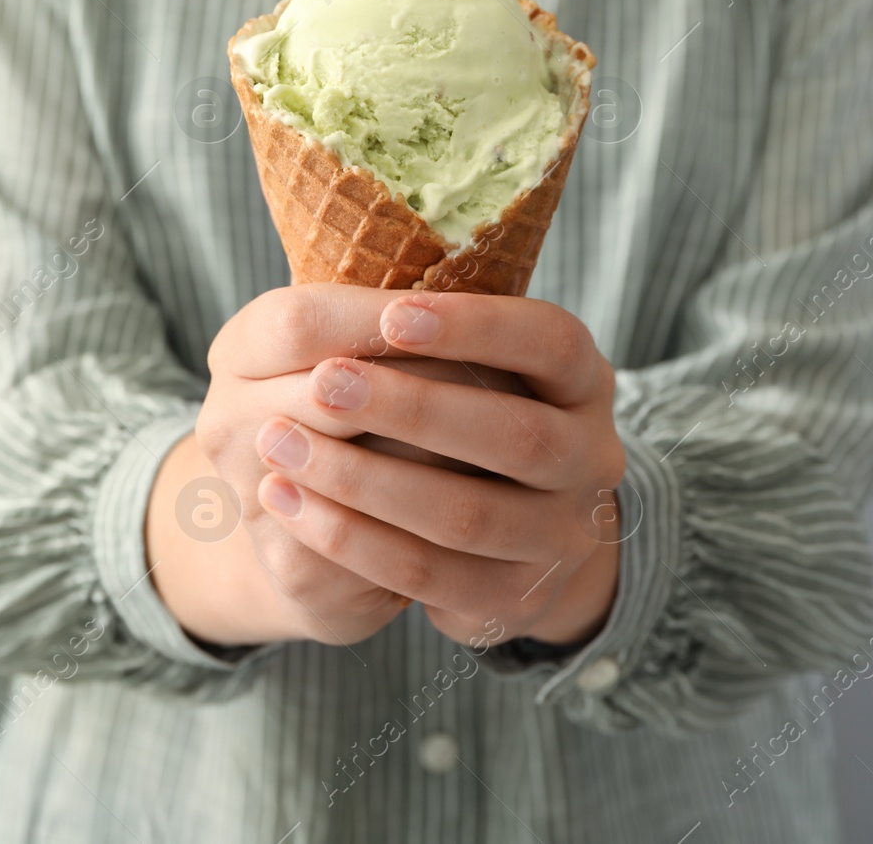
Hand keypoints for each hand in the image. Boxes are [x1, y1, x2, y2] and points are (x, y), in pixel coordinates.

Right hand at [146, 285, 524, 647]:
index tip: (454, 316)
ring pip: (361, 470)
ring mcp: (251, 501)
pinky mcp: (294, 572)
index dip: (380, 317)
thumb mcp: (356, 347)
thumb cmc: (358, 408)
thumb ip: (394, 318)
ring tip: (513, 434)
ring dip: (445, 449)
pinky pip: (374, 547)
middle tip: (508, 376)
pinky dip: (439, 522)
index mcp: (240, 350)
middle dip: (428, 381)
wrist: (313, 532)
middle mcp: (227, 421)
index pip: (299, 321)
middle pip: (330, 391)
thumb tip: (477, 275)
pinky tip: (497, 500)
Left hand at [252, 292, 626, 646]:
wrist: (500, 541)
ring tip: (278, 443)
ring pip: (465, 514)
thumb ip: (428, 333)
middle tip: (323, 384)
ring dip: (363, 480)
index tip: (393, 312)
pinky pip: (425, 574)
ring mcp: (561, 536)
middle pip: (517, 435)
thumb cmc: (462, 417)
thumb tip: (355, 272)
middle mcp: (593, 458)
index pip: (552, 341)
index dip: (477, 328)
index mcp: (584, 380)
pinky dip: (348, 538)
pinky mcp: (512, 600)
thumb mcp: (470, 364)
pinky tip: (283, 501)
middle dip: (411, 406)